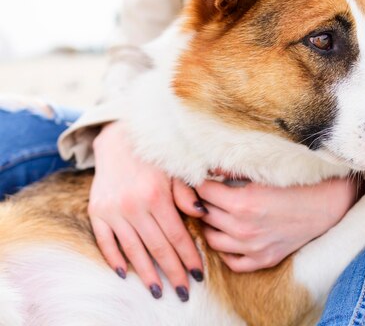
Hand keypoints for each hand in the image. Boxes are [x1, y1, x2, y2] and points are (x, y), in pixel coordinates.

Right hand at [89, 121, 206, 300]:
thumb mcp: (176, 169)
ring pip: (132, 250)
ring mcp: (112, 210)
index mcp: (157, 196)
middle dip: (172, 272)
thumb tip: (202, 215)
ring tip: (158, 291)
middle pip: (157, 248)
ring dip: (146, 274)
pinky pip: (105, 242)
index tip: (198, 275)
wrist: (119, 139)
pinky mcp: (96, 211)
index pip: (176, 236)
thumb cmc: (155, 156)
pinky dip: (115, 259)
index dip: (188, 257)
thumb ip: (187, 194)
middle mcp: (133, 206)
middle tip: (183, 292)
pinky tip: (125, 274)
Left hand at [192, 174, 358, 271]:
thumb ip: (234, 170)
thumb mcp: (265, 172)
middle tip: (204, 194)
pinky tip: (229, 236)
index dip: (199, 183)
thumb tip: (209, 166)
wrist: (327, 205)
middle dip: (201, 202)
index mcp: (243, 202)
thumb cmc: (298, 184)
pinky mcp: (263, 260)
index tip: (200, 178)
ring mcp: (253, 247)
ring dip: (210, 225)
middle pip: (204, 214)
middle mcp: (244, 228)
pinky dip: (226, 250)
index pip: (203, 192)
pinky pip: (232, 262)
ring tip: (214, 213)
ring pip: (212, 240)